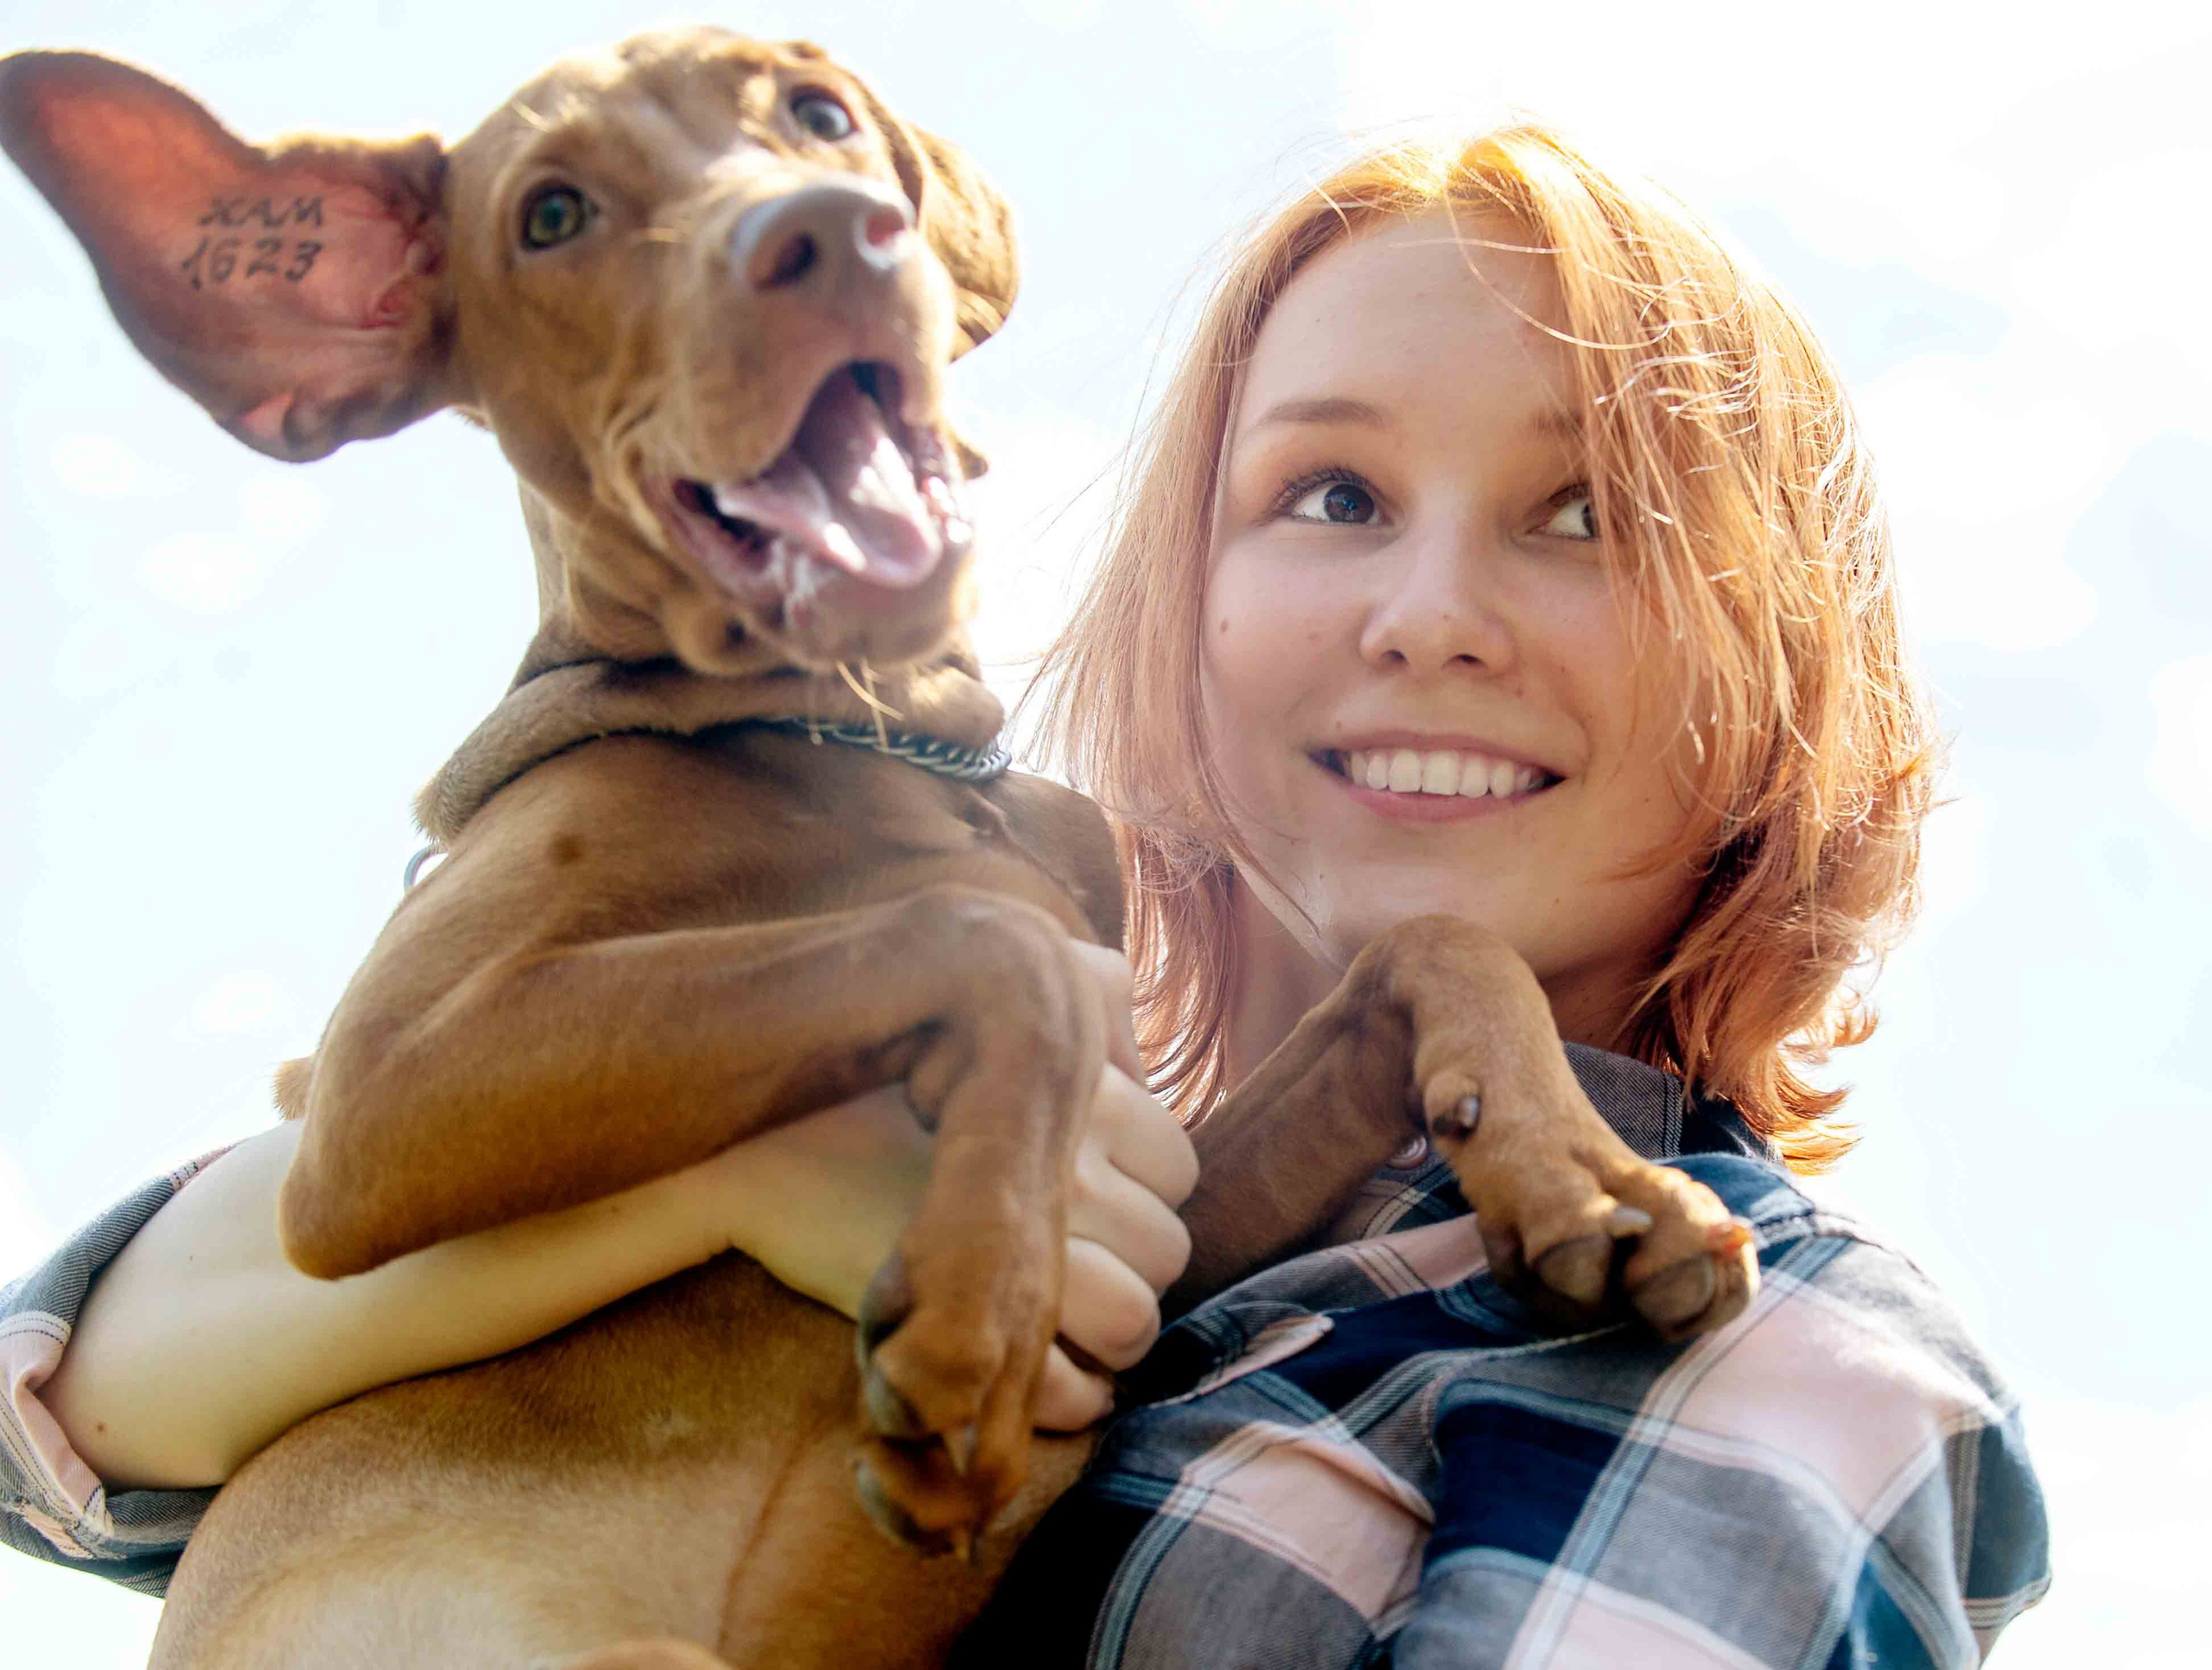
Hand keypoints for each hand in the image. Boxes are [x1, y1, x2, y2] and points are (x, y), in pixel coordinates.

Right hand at [692, 942, 1196, 1430]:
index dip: (1145, 1195)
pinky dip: (1065, 1398)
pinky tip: (1028, 1378)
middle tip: (1079, 1273)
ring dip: (1107, 1339)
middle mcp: (1069, 1154)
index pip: (1175, 1162)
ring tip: (1063, 1335)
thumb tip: (1136, 1037)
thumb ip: (1079, 984)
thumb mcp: (981, 976)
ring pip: (1136, 1319)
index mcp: (1076, 1080)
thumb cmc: (862, 1072)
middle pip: (1167, 1247)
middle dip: (1133, 1271)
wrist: (750, 1144)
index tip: (1095, 1207)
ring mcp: (1029, 1238)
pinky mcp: (979, 1320)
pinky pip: (1074, 1387)